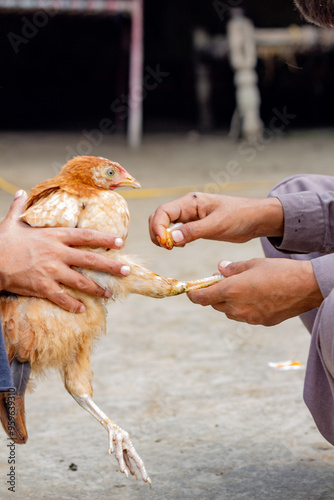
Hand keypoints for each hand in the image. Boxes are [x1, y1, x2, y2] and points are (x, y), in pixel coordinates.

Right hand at [0, 190, 129, 312]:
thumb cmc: (2, 242)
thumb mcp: (11, 222)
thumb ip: (18, 207)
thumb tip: (19, 192)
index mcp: (54, 236)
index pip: (86, 236)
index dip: (105, 238)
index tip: (120, 241)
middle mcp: (58, 253)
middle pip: (91, 260)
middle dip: (112, 266)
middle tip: (127, 271)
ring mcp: (52, 271)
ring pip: (81, 282)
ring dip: (97, 288)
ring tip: (109, 292)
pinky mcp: (43, 287)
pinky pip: (63, 298)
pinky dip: (74, 305)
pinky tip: (82, 309)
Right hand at [149, 192, 283, 247]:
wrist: (256, 219)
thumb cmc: (239, 216)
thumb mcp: (217, 225)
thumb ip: (194, 231)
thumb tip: (172, 238)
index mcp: (190, 202)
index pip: (163, 211)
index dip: (158, 226)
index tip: (164, 243)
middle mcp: (187, 207)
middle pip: (160, 217)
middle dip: (157, 232)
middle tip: (167, 248)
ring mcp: (190, 216)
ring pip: (166, 224)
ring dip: (163, 236)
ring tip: (172, 248)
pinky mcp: (196, 225)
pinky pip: (176, 231)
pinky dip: (173, 239)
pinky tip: (181, 246)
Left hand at [187, 258, 322, 325]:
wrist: (306, 287)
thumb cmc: (279, 270)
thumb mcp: (252, 263)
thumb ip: (232, 268)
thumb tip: (219, 268)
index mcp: (232, 290)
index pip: (202, 298)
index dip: (193, 295)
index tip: (190, 291)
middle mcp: (237, 307)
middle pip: (214, 304)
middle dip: (214, 294)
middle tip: (222, 282)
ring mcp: (249, 317)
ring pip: (229, 311)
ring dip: (229, 302)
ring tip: (242, 288)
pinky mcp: (260, 322)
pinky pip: (244, 316)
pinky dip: (244, 307)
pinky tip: (256, 296)